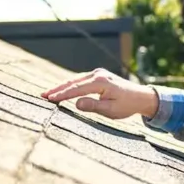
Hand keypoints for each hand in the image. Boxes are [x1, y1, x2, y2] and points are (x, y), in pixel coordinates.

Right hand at [42, 68, 159, 119]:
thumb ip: (93, 106)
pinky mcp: (98, 76)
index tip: (50, 99)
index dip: (62, 95)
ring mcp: (98, 73)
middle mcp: (98, 74)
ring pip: (75, 79)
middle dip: (57, 89)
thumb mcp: (110, 109)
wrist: (140, 97)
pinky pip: (80, 80)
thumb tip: (76, 103)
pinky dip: (70, 85)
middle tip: (43, 95)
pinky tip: (62, 90)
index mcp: (101, 82)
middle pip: (73, 82)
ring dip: (62, 86)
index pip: (76, 89)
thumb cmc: (126, 105)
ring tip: (48, 94)